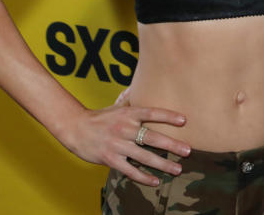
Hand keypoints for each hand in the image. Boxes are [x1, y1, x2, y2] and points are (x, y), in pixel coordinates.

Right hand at [57, 103, 190, 184]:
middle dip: (172, 145)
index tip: (184, 121)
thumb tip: (142, 83)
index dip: (168, 116)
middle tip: (188, 150)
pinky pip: (130, 170)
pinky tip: (155, 181)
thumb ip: (131, 98)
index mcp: (128, 114)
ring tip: (178, 169)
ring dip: (162, 164)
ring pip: (144, 156)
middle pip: (152, 137)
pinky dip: (143, 177)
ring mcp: (117, 145)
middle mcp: (124, 128)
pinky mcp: (110, 159)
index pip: (152, 113)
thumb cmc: (100, 117)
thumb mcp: (116, 106)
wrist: (75, 128)